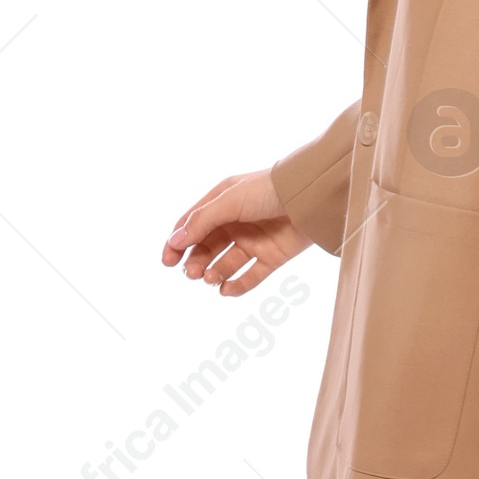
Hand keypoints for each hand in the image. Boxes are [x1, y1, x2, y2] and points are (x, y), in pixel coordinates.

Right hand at [161, 170, 311, 296]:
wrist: (311, 196)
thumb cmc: (269, 190)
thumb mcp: (229, 201)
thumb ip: (202, 221)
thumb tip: (174, 241)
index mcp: (222, 203)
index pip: (192, 225)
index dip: (178, 243)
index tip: (168, 261)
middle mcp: (236, 223)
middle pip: (207, 247)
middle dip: (195, 261)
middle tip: (191, 273)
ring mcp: (254, 240)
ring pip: (226, 263)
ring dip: (213, 273)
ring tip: (209, 277)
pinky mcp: (272, 257)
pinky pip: (250, 276)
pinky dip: (237, 285)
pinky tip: (226, 289)